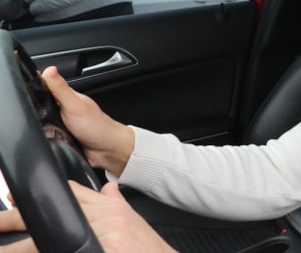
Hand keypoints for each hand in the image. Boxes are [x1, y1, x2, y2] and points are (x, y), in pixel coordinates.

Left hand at [0, 181, 174, 252]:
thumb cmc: (151, 250)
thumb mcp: (134, 223)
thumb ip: (116, 205)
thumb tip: (107, 189)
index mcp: (111, 209)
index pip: (72, 192)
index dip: (43, 193)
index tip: (18, 197)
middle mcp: (105, 218)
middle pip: (55, 212)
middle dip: (20, 217)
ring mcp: (102, 237)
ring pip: (52, 237)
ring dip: (23, 248)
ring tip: (4, 250)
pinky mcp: (104, 250)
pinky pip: (65, 251)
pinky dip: (46, 251)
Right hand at [40, 67, 134, 175]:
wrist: (106, 151)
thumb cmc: (96, 126)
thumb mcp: (75, 104)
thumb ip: (61, 88)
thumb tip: (49, 69)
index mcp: (65, 98)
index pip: (44, 87)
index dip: (31, 88)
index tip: (21, 90)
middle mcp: (61, 109)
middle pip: (38, 106)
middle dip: (31, 111)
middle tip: (30, 115)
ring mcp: (59, 124)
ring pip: (39, 122)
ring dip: (37, 126)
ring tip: (40, 128)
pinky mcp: (58, 138)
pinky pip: (44, 136)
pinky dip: (42, 138)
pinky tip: (43, 139)